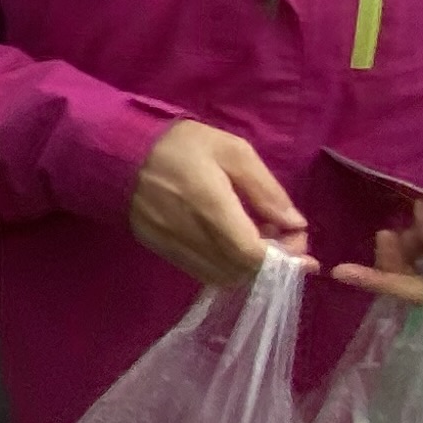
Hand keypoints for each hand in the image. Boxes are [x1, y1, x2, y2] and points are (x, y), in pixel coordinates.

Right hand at [128, 120, 307, 285]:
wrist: (119, 151)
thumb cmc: (180, 145)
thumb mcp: (232, 150)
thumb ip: (264, 188)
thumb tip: (294, 222)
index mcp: (210, 206)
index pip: (251, 254)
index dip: (284, 258)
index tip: (302, 246)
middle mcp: (190, 234)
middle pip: (241, 271)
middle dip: (272, 262)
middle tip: (285, 238)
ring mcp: (173, 246)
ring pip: (223, 277)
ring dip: (249, 267)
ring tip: (259, 240)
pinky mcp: (162, 251)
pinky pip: (202, 272)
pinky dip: (226, 267)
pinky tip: (232, 245)